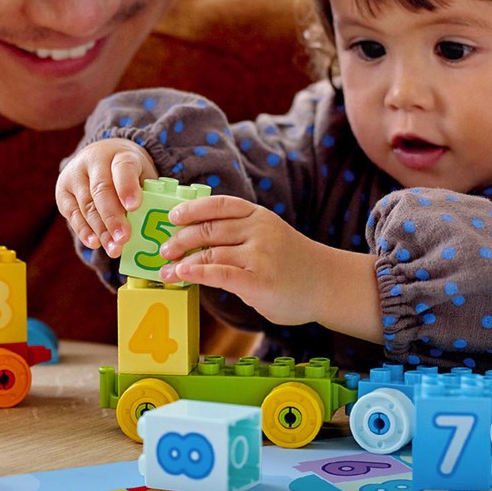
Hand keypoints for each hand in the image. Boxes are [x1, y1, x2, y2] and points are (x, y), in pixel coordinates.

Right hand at [56, 139, 157, 257]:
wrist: (101, 157)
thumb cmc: (128, 173)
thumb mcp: (142, 175)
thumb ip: (146, 194)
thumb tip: (152, 224)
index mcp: (120, 153)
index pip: (123, 167)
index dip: (128, 187)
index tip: (134, 207)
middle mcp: (94, 160)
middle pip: (102, 190)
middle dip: (113, 217)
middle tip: (124, 238)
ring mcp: (75, 175)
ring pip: (87, 205)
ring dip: (101, 230)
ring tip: (114, 249)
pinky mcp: (63, 191)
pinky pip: (72, 213)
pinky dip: (84, 231)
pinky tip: (95, 243)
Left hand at [157, 195, 382, 340]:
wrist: (327, 286)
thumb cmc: (292, 264)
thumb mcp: (269, 236)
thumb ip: (240, 234)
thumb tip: (195, 239)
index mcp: (259, 216)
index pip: (220, 205)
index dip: (192, 208)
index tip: (172, 216)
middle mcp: (258, 231)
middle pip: (209, 229)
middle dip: (180, 238)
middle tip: (164, 249)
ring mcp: (259, 255)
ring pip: (210, 252)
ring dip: (182, 261)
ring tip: (166, 271)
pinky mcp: (258, 282)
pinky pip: (219, 274)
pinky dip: (197, 273)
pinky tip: (182, 275)